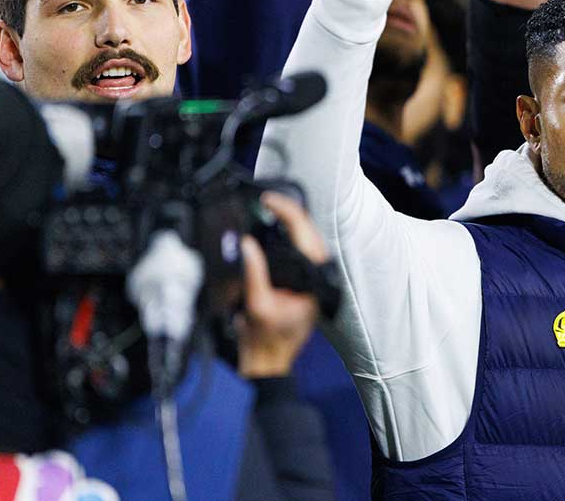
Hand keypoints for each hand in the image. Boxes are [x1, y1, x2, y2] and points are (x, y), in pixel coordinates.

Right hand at [236, 192, 330, 378]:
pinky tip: (272, 230)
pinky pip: (298, 250)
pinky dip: (286, 237)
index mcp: (313, 278)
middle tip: (265, 200)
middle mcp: (317, 275)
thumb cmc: (266, 340)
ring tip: (268, 209)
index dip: (286, 210)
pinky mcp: (303, 281)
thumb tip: (247, 243)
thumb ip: (253, 273)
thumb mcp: (256, 305)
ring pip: (305, 239)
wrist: (269, 363)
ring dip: (288, 222)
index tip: (267, 200)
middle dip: (287, 211)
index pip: (304, 232)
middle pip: (307, 230)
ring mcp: (312, 278)